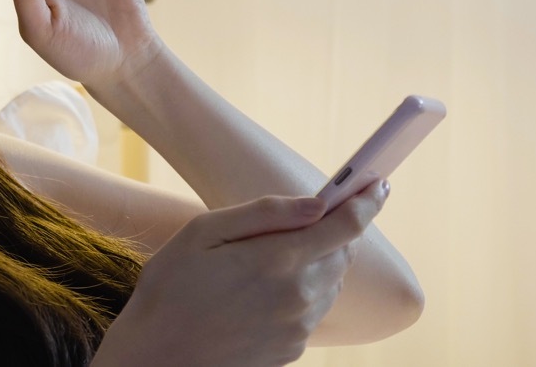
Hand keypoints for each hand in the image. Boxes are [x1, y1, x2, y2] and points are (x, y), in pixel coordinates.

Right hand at [93, 181, 390, 366]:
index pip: (345, 226)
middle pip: (342, 255)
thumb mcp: (203, 233)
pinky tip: (261, 292)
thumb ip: (264, 214)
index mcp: (278, 261)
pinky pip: (313, 312)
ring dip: (317, 264)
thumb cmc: (170, 287)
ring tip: (270, 260)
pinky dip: (302, 293)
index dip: (367, 201)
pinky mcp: (292, 350)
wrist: (156, 357)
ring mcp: (298, 328)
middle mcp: (298, 297)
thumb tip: (316, 203)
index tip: (379, 185)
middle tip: (306, 221)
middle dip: (333, 232)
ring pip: (331, 284)